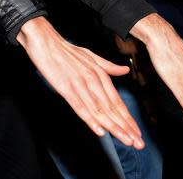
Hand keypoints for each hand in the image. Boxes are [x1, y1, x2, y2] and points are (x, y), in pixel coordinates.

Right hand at [17, 17, 143, 147]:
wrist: (45, 40)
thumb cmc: (65, 49)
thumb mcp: (90, 56)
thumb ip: (108, 66)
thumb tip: (125, 70)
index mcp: (99, 74)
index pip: (117, 101)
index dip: (128, 119)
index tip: (137, 133)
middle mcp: (93, 80)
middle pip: (111, 108)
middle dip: (126, 127)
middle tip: (138, 143)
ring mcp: (79, 84)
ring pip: (99, 110)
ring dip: (113, 127)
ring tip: (125, 140)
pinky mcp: (65, 87)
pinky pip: (79, 106)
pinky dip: (90, 119)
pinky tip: (98, 130)